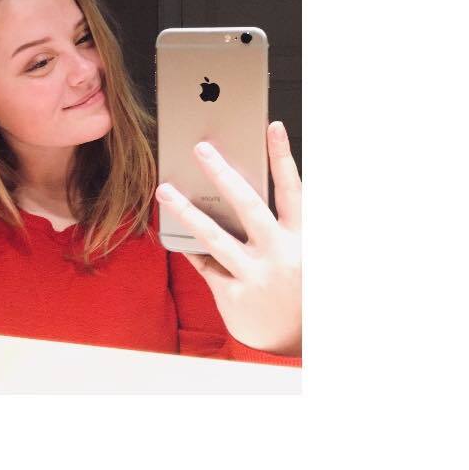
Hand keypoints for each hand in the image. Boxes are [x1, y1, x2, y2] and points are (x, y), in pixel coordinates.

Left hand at [156, 121, 301, 355]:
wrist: (300, 344)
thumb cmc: (299, 284)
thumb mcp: (305, 250)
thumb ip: (283, 221)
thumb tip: (244, 185)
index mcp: (303, 238)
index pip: (292, 189)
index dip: (282, 156)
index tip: (272, 125)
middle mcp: (281, 255)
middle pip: (247, 205)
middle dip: (222, 174)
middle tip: (200, 147)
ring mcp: (256, 277)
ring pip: (214, 237)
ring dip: (187, 210)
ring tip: (164, 189)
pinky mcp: (234, 297)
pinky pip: (205, 265)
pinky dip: (189, 246)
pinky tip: (172, 231)